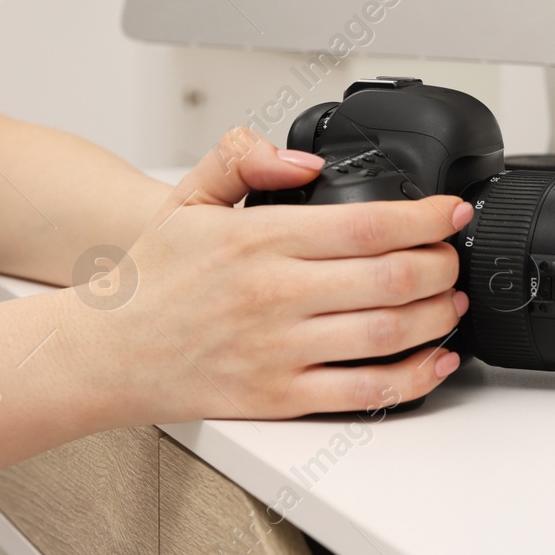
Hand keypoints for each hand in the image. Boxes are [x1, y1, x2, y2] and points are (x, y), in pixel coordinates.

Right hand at [77, 129, 472, 424]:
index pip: (368, 224)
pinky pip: (365, 391)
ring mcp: (279, 349)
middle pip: (393, 278)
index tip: (452, 212)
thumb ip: (243, 156)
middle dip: (443, 266)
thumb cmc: (150, 279)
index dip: (427, 218)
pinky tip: (436, 361)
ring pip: (389, 333)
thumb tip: (304, 158)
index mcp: (260, 239)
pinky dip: (414, 377)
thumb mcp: (188, 197)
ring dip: (439, 317)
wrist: (101, 352)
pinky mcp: (279, 398)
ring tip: (452, 302)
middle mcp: (275, 294)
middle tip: (453, 258)